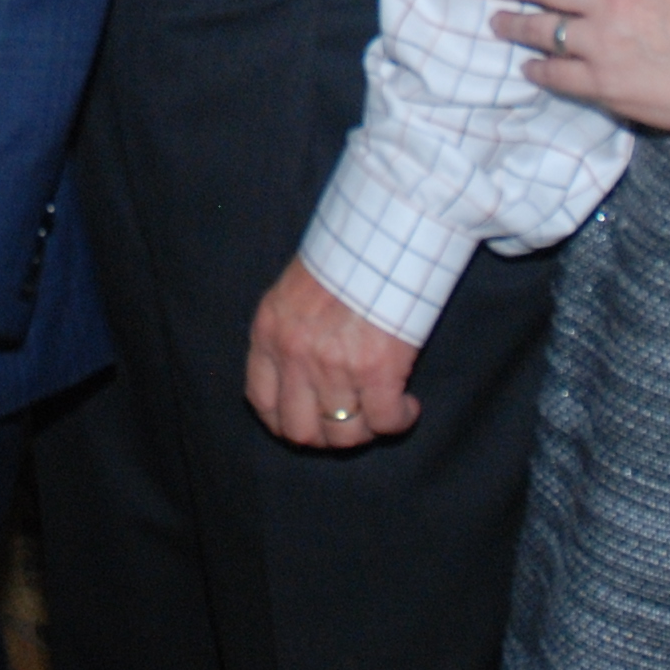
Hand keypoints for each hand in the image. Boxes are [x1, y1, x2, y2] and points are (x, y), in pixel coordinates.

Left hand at [244, 257, 419, 447]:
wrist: (383, 232)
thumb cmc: (345, 255)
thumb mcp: (294, 291)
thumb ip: (289, 333)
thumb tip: (301, 374)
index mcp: (268, 333)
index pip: (262, 402)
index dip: (285, 423)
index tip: (309, 421)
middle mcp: (295, 355)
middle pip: (300, 431)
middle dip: (327, 437)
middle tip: (350, 423)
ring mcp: (334, 366)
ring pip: (345, 435)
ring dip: (367, 430)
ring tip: (383, 410)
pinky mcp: (377, 370)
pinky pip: (386, 422)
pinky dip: (400, 420)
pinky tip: (408, 405)